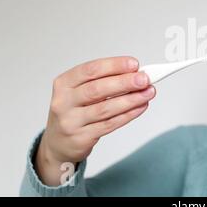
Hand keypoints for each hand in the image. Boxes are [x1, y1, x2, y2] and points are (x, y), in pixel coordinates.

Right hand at [35, 56, 155, 185]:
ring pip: (105, 108)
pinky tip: (140, 107)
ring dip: (131, 99)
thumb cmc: (74, 110)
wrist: (58, 142)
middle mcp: (64, 102)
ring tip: (148, 92)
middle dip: (125, 82)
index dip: (114, 66)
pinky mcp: (81, 138)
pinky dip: (128, 114)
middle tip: (144, 79)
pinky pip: (109, 124)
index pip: (90, 70)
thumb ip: (105, 81)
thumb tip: (135, 74)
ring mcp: (71, 121)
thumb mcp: (80, 91)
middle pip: (97, 89)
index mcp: (64, 83)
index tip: (134, 64)